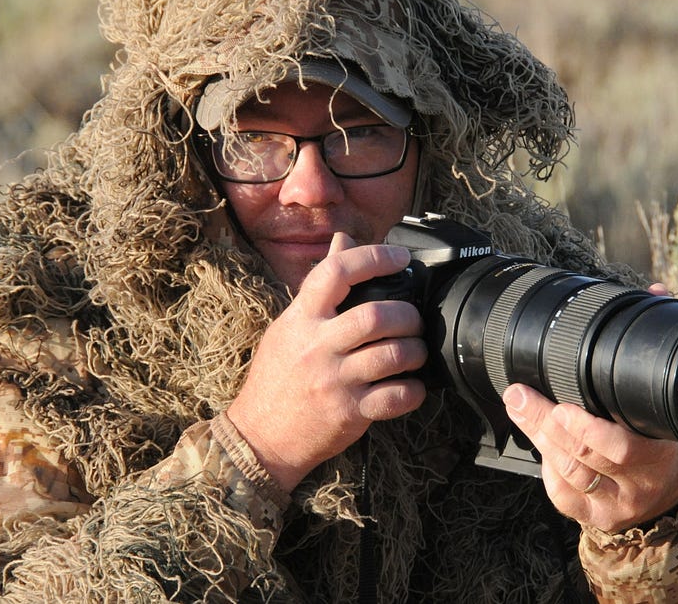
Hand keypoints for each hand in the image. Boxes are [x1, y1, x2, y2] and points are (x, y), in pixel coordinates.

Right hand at [226, 233, 426, 491]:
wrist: (260, 437)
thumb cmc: (278, 376)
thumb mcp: (290, 325)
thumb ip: (321, 287)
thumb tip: (343, 241)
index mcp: (302, 318)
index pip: (336, 271)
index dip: (374, 257)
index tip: (401, 258)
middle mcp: (317, 346)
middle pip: (376, 316)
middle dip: (408, 315)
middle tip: (414, 320)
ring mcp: (334, 381)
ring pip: (393, 355)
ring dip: (416, 351)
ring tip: (417, 351)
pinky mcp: (350, 413)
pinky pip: (396, 397)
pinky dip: (414, 390)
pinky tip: (412, 386)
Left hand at [502, 384, 677, 531]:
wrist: (670, 496)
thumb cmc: (659, 450)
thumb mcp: (658, 425)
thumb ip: (629, 407)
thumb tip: (576, 375)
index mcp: (658, 457)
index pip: (622, 447)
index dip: (587, 429)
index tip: (561, 408)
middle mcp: (637, 486)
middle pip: (584, 454)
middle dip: (546, 421)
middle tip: (521, 397)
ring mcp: (615, 506)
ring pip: (569, 471)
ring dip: (539, 437)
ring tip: (520, 410)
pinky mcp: (595, 518)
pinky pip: (563, 494)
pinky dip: (547, 466)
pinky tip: (540, 444)